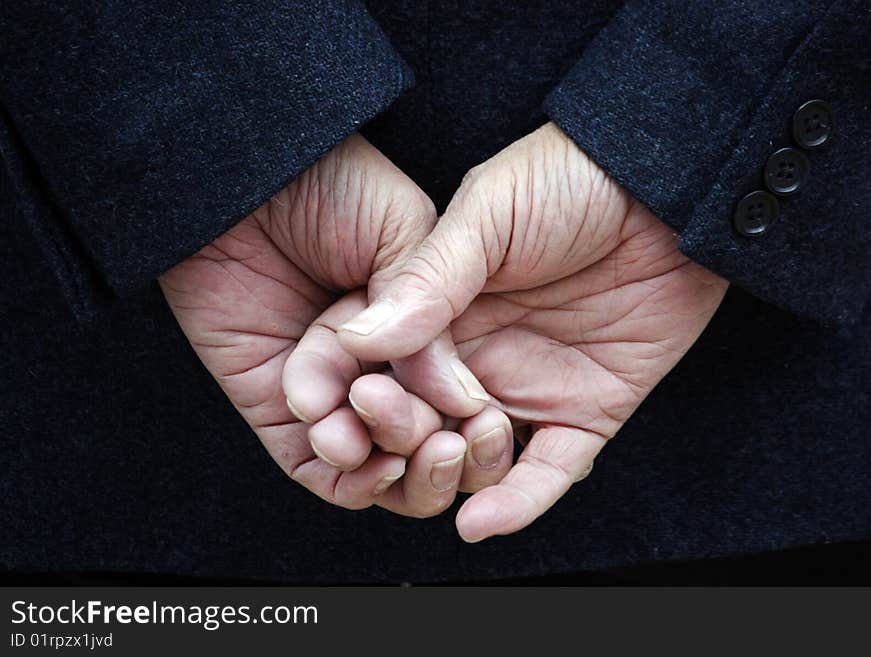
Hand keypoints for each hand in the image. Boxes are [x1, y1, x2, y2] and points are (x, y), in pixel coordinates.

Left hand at [159, 134, 497, 516]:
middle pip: (425, 443)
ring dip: (391, 469)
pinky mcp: (277, 412)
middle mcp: (382, 370)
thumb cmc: (333, 188)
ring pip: (379, 468)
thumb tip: (467, 402)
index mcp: (423, 332)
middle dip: (434, 452)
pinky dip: (347, 479)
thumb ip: (433, 321)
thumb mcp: (406, 237)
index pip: (461, 403)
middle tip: (438, 440)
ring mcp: (332, 394)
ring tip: (388, 448)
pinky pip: (320, 472)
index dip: (478, 425)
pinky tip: (352, 450)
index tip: (485, 424)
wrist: (245, 177)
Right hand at [338, 123, 728, 540]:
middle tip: (390, 429)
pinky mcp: (586, 413)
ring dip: (454, 472)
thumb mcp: (489, 212)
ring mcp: (530, 388)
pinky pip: (547, 472)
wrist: (669, 187)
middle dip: (396, 437)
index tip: (330, 407)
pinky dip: (515, 503)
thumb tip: (358, 338)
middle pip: (418, 423)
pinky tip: (480, 522)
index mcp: (439, 308)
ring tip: (452, 450)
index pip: (379, 366)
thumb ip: (428, 276)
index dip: (353, 391)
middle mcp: (476, 356)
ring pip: (474, 460)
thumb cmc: (570, 179)